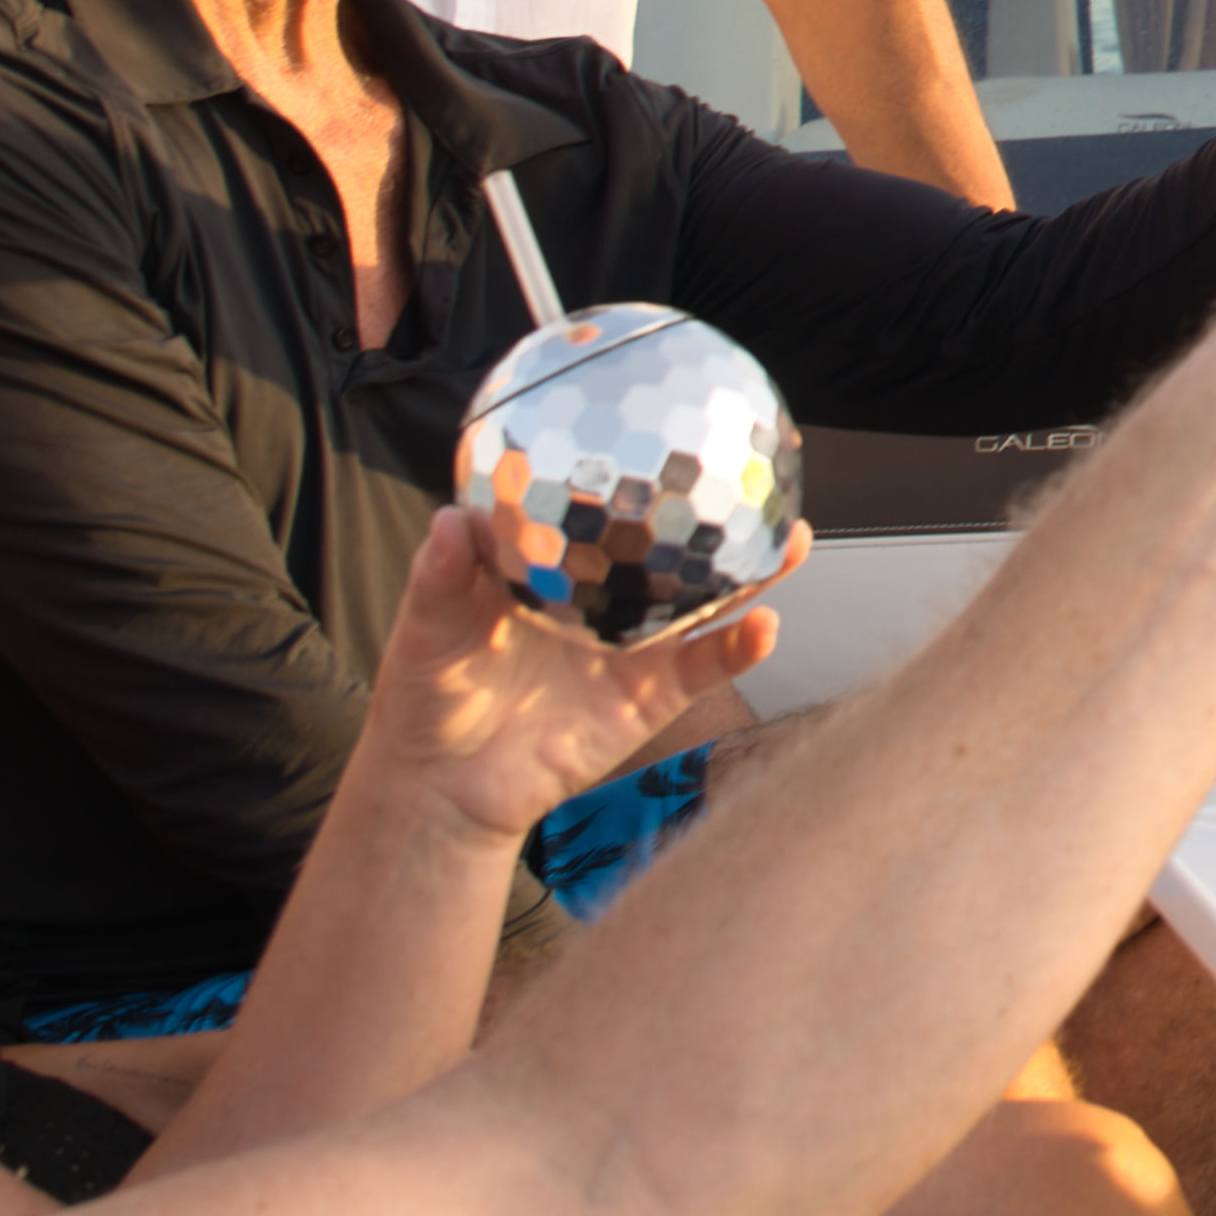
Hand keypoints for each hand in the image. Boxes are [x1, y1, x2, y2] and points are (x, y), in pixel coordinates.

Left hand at [363, 500, 783, 846]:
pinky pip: (704, 668)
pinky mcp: (648, 698)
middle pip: (672, 546)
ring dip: (752, 572)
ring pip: (706, 601)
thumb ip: (440, 575)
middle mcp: (603, 602)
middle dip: (718, 510)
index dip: (637, 472)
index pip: (604, 510)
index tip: (667, 428)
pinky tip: (764, 627)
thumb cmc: (429, 699)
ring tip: (789, 536)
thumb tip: (451, 522)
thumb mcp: (426, 625)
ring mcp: (631, 649)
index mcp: (555, 571)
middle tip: (754, 469)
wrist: (444, 787)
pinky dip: (739, 649)